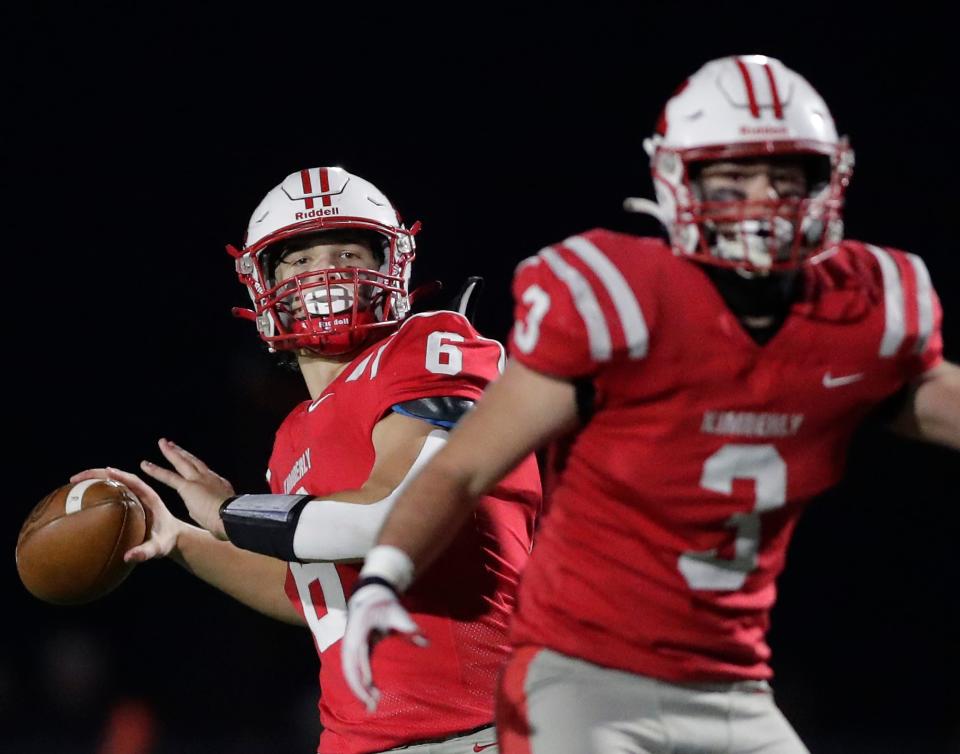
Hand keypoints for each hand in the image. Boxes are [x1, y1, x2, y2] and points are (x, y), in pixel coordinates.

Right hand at [69, 467, 183, 562]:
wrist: (175, 538)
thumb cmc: (167, 541)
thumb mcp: (158, 547)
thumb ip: (145, 552)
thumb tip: (127, 557)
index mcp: (149, 498)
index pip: (133, 481)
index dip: (119, 475)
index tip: (103, 472)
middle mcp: (140, 493)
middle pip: (117, 477)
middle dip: (96, 474)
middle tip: (74, 479)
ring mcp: (133, 496)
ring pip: (112, 482)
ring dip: (93, 479)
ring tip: (73, 483)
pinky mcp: (128, 502)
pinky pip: (111, 491)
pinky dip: (97, 490)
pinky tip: (81, 496)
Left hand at [140, 438, 234, 538]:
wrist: (231, 518)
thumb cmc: (230, 521)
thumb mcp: (224, 513)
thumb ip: (211, 510)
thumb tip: (200, 512)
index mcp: (221, 486)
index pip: (207, 474)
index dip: (198, 467)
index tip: (191, 461)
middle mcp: (211, 478)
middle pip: (195, 462)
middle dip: (184, 453)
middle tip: (173, 445)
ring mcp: (199, 480)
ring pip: (183, 463)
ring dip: (172, 453)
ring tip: (163, 443)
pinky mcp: (187, 487)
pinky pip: (168, 477)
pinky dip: (156, 471)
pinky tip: (145, 465)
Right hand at [341, 582, 426, 711]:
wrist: (372, 594)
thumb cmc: (385, 603)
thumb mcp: (397, 611)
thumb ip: (409, 626)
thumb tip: (425, 642)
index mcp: (358, 628)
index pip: (357, 653)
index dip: (361, 670)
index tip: (370, 686)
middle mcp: (350, 640)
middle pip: (349, 668)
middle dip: (358, 688)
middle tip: (373, 706)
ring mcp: (351, 647)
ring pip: (350, 672)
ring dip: (359, 690)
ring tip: (372, 706)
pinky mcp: (356, 652)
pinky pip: (355, 670)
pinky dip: (361, 683)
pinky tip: (371, 694)